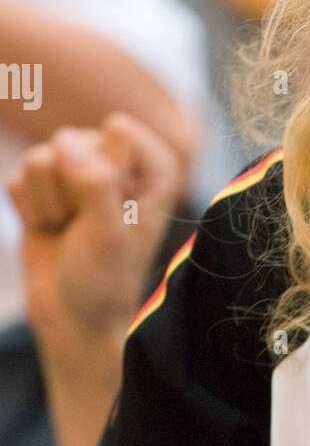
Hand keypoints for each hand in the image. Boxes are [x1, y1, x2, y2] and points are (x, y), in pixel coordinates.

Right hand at [6, 112, 183, 362]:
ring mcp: (79, 169)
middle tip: (85, 228)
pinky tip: (50, 229)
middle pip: (71, 140)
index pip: (117, 130)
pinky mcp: (46, 184)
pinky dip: (29, 209)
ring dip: (46, 202)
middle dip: (68, 191)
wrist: (73, 316)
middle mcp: (119, 161)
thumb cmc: (104, 279)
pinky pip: (18, 177)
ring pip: (39, 157)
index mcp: (155, 168)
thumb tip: (63, 142)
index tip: (114, 211)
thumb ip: (95, 184)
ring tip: (68, 229)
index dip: (105, 171)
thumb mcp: (108, 235)